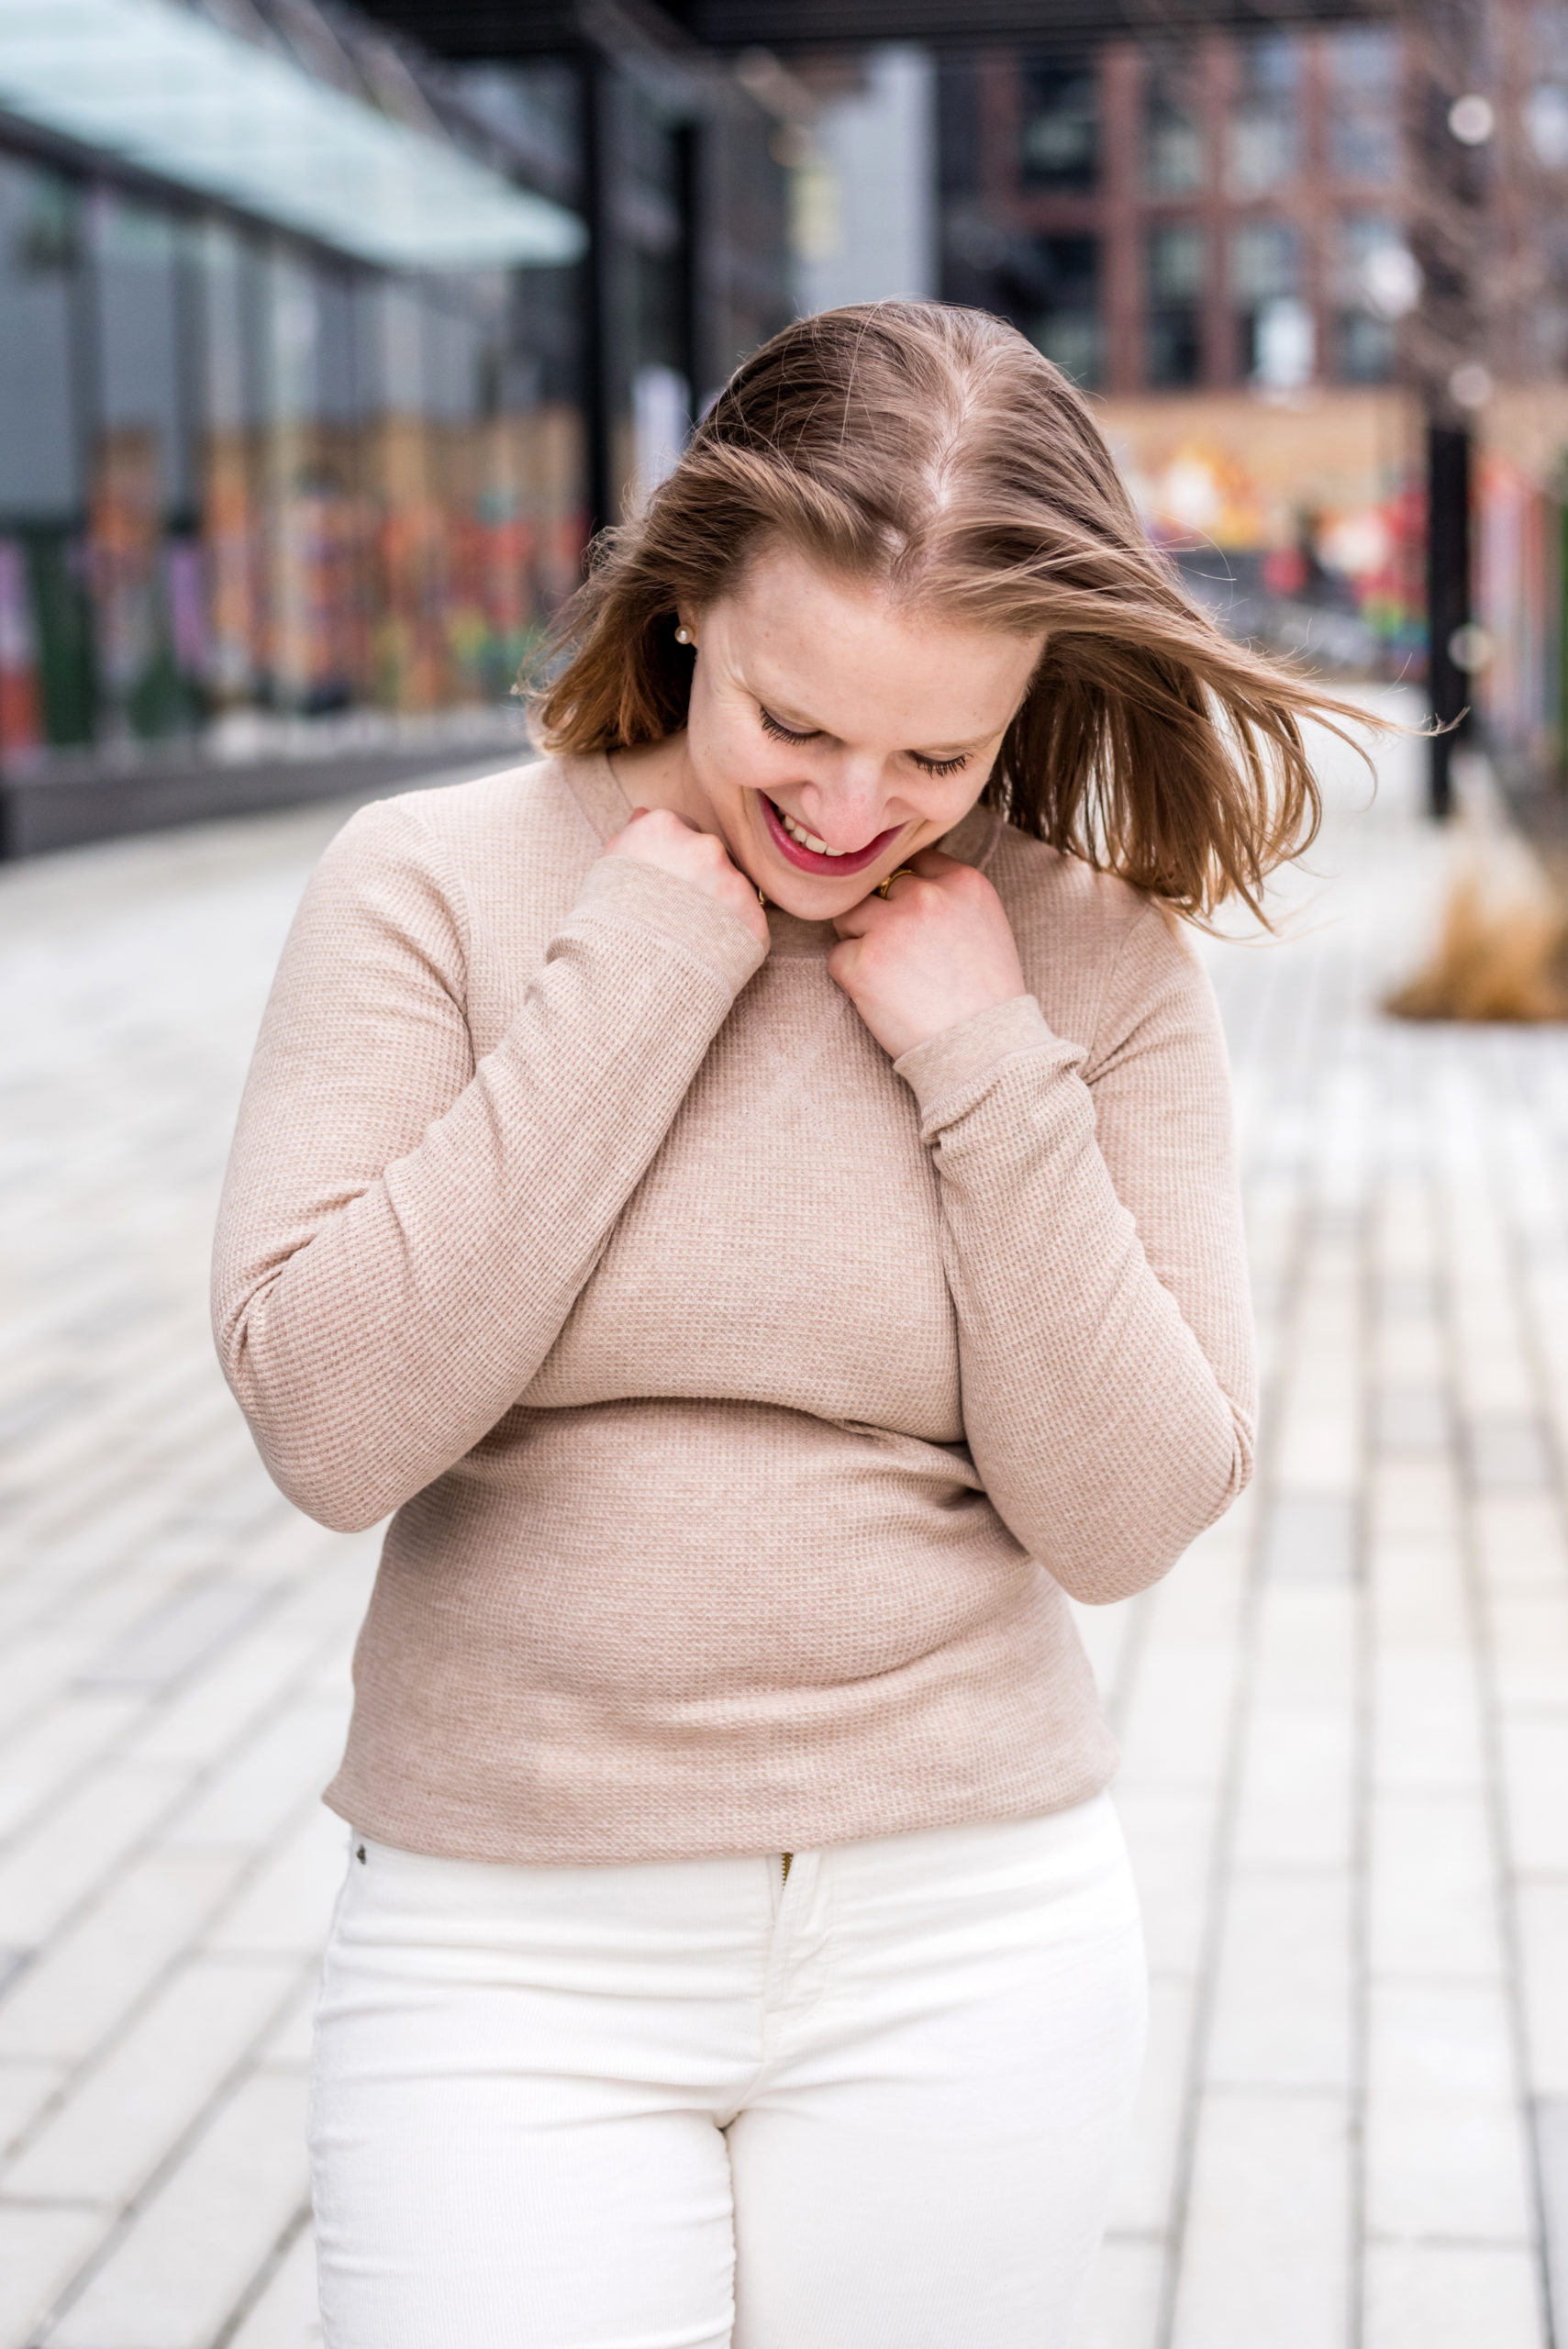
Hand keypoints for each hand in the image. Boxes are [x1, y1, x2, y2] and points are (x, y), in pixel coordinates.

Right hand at [606, 807, 768, 947]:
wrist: (627, 979)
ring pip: (731, 887)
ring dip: (718, 906)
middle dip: (698, 878)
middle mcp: (705, 846)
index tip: (662, 883)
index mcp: (665, 827)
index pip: (680, 829)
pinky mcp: (754, 919)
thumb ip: (631, 836)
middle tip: (676, 912)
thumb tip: (643, 814)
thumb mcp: (608, 870)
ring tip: (689, 935)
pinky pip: (747, 922)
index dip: (671, 857)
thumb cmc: (608, 924)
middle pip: (709, 856)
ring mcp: (733, 882)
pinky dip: (733, 935)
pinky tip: (708, 950)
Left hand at [829, 850, 1027, 1059]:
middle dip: (879, 916)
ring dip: (861, 943)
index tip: (910, 919)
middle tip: (900, 956)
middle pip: (876, 886)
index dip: (904, 891)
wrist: (984, 1051)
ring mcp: (890, 927)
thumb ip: (950, 896)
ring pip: (848, 917)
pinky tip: (883, 998)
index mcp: (962, 881)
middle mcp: (925, 895)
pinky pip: (837, 958)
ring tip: (892, 977)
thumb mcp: (986, 925)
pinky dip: (852, 979)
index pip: (912, 862)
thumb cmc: (988, 996)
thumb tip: (904, 882)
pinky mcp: (860, 962)